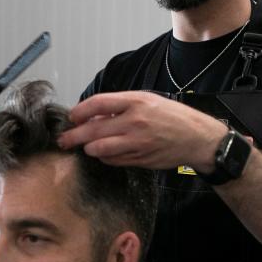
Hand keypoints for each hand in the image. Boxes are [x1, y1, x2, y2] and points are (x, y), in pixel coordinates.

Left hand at [58, 91, 226, 170]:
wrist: (198, 138)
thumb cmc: (172, 116)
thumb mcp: (148, 100)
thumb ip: (121, 105)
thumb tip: (93, 113)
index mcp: (136, 102)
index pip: (97, 103)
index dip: (79, 111)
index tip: (72, 116)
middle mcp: (135, 122)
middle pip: (93, 129)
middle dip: (73, 136)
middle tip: (63, 140)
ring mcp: (137, 142)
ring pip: (100, 148)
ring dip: (88, 148)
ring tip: (86, 146)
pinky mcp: (139, 159)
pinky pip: (113, 160)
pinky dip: (105, 157)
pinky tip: (105, 153)